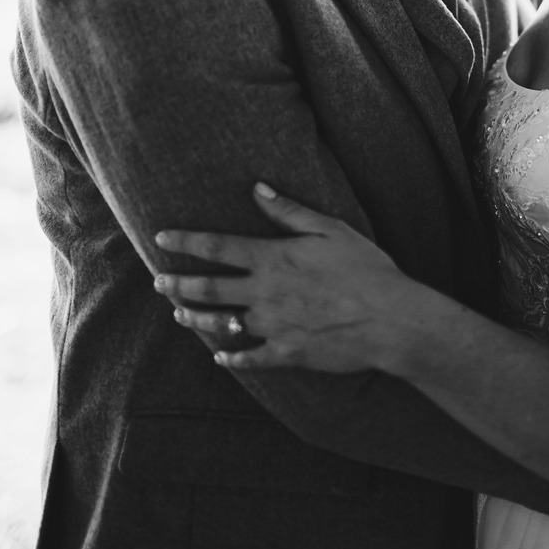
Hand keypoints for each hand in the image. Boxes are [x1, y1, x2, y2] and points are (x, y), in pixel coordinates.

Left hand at [154, 185, 412, 372]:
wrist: (389, 320)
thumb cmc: (365, 268)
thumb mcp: (331, 229)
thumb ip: (289, 211)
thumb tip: (258, 190)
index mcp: (273, 259)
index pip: (217, 247)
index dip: (186, 241)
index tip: (161, 238)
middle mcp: (264, 293)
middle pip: (209, 288)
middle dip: (178, 283)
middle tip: (159, 281)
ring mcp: (272, 327)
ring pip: (221, 323)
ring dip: (195, 318)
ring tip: (178, 314)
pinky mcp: (286, 354)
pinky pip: (249, 358)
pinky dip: (231, 357)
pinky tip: (220, 357)